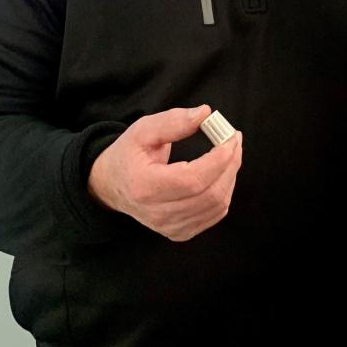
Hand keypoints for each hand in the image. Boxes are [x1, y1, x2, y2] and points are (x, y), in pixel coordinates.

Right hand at [87, 106, 241, 241]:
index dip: (218, 159)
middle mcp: (157, 213)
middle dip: (230, 164)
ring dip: (230, 176)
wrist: (112, 186)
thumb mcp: (143, 130)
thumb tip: (204, 114)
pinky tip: (221, 172)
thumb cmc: (129, 154)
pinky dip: (225, 190)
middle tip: (234, 139)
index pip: (191, 179)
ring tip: (230, 152)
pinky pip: (215, 214)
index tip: (230, 137)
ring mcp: (169, 227)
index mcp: (144, 186)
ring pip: (217, 205)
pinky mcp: (180, 232)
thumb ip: (173, 121)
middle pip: (209, 194)